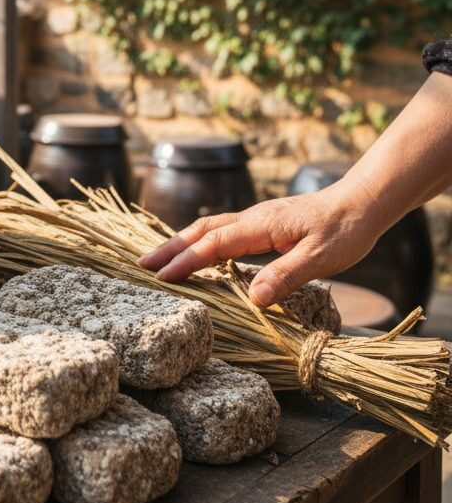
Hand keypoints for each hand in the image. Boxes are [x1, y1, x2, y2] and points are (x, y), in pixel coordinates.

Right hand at [138, 181, 384, 308]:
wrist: (361, 202)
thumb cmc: (344, 230)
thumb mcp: (322, 258)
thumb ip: (285, 275)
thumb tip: (253, 299)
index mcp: (260, 225)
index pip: (214, 244)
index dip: (186, 261)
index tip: (162, 277)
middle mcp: (251, 219)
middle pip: (200, 230)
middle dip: (169, 247)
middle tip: (141, 265)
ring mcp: (255, 219)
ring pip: (208, 227)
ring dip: (181, 242)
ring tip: (159, 259)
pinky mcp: (262, 224)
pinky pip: (221, 231)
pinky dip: (200, 240)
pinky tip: (197, 253)